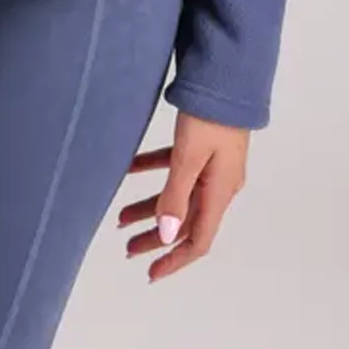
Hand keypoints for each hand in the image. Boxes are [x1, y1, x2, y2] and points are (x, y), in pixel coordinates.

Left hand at [117, 109, 249, 280]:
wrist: (227, 76)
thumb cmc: (211, 115)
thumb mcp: (188, 157)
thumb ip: (176, 196)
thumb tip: (166, 235)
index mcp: (220, 192)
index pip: (198, 240)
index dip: (175, 260)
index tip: (151, 273)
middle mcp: (219, 184)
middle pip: (186, 221)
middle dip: (157, 237)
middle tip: (128, 247)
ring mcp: (212, 165)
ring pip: (177, 196)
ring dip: (150, 208)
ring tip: (120, 217)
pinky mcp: (204, 146)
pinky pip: (175, 168)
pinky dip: (152, 172)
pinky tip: (128, 169)